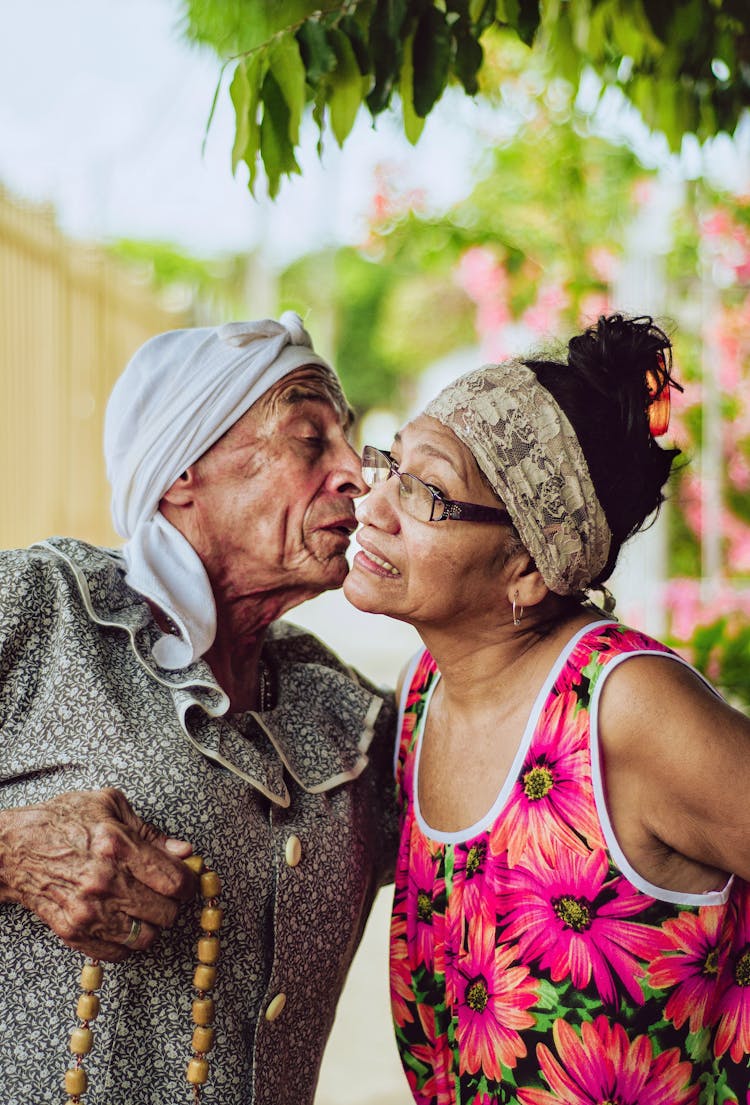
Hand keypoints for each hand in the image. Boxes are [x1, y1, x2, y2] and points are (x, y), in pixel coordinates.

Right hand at [0, 788, 196, 960]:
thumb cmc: (62, 820)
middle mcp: (104, 883)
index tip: (186, 880)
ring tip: (142, 907)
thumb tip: (184, 853)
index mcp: (117, 846)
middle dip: (172, 903)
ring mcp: (87, 912)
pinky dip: (127, 942)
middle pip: (166, 913)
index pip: (174, 881)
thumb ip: (151, 832)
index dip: (189, 883)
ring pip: (145, 938)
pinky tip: (122, 920)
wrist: (14, 848)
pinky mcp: (73, 933)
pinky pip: (118, 953)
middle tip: (163, 892)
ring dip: (151, 924)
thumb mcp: (111, 806)